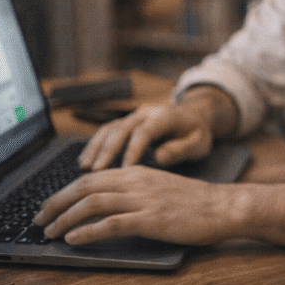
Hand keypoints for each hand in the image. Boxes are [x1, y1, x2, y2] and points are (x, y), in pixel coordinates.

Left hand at [33, 167, 236, 244]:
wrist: (222, 207)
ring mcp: (143, 200)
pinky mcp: (150, 219)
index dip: (64, 192)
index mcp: (136, 172)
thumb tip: (107, 204)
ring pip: (92, 203)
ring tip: (51, 232)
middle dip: (56, 204)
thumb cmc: (195, 202)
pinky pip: (111, 223)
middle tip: (39, 220)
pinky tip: (75, 240)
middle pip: (84, 186)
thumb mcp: (160, 187)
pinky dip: (87, 231)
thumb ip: (134, 190)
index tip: (49, 207)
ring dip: (65, 218)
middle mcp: (136, 181)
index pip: (90, 177)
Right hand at [78, 90, 228, 170]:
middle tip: (96, 172)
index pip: (144, 132)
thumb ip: (182, 149)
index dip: (133, 150)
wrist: (194, 116)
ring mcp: (133, 116)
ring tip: (85, 168)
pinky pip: (106, 131)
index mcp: (164, 116)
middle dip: (107, 150)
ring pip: (109, 129)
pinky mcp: (126, 122)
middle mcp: (145, 113)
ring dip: (95, 148)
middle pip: (121, 128)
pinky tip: (85, 162)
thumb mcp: (199, 142)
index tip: (124, 171)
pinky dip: (94, 145)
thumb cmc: (196, 133)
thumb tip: (160, 157)